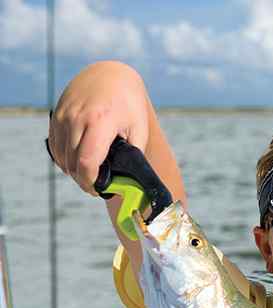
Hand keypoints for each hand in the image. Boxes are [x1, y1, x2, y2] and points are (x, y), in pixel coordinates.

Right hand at [47, 61, 149, 195]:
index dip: (89, 182)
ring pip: (61, 156)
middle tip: (95, 186)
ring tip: (87, 173)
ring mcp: (64, 114)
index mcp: (101, 121)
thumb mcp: (139, 131)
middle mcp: (78, 117)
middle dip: (82, 180)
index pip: (86, 162)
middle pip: (72, 162)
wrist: (111, 74)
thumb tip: (126, 184)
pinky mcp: (57, 113)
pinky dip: (64, 158)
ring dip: (72, 170)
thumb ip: (134, 158)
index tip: (97, 190)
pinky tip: (76, 161)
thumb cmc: (129, 105)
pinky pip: (55, 145)